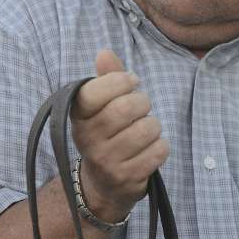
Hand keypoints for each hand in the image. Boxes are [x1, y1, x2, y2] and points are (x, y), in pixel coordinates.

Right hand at [69, 49, 168, 222]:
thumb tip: (104, 53)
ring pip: (146, 130)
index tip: (130, 82)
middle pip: (127, 108)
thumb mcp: (100, 107)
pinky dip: (160, 147)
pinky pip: (158, 152)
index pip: (96, 90)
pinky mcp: (126, 178)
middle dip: (143, 103)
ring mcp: (106, 161)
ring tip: (145, 131)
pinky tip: (149, 150)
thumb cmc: (107, 135)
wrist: (102, 186)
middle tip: (141, 109)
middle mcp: (87, 139)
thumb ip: (106, 78)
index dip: (120, 81)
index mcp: (78, 116)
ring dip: (153, 127)